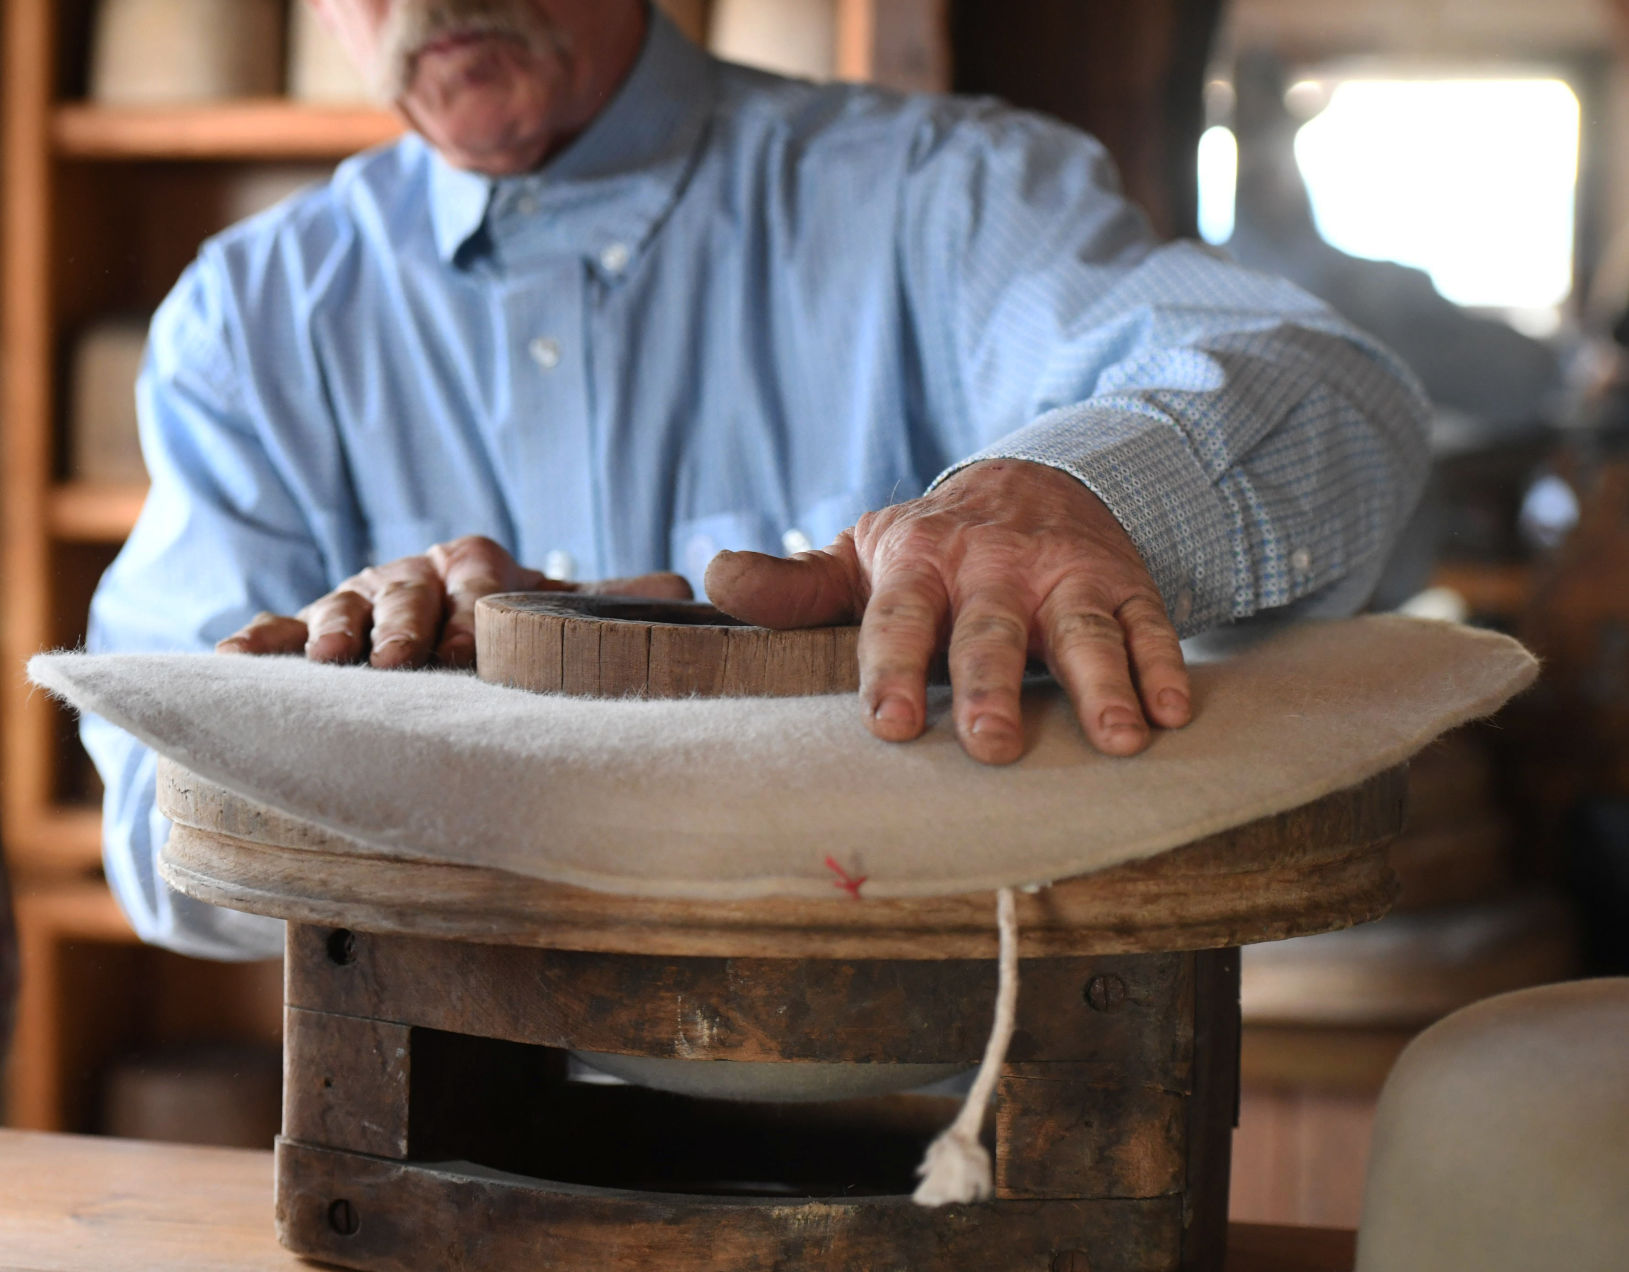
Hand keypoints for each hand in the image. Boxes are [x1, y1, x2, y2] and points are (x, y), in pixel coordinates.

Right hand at [217, 534, 691, 668]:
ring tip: (328, 662)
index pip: (482, 581)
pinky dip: (256, 643)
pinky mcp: (305, 632)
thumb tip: (684, 587)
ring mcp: (355, 603)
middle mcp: (414, 578)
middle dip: (405, 623)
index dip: (480, 606)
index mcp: (478, 568)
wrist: (442, 641)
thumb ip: (611, 607)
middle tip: (405, 660)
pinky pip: (275, 632)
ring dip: (333, 633)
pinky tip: (231, 659)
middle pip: (407, 590)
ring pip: (342, 608)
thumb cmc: (509, 633)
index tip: (478, 635)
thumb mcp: (556, 616)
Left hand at [705, 460, 1190, 763]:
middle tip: (991, 746)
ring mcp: (1065, 574)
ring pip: (1085, 628)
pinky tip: (1175, 712)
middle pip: (992, 631)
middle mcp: (995, 567)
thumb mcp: (862, 554)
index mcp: (919, 562)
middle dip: (991, 687)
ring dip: (1104, 684)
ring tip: (1121, 739)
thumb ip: (795, 584)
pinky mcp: (1125, 583)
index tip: (885, 726)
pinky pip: (1151, 624)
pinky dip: (1165, 666)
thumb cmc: (931, 547)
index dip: (890, 670)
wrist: (1034, 482)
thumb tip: (713, 577)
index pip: (898, 619)